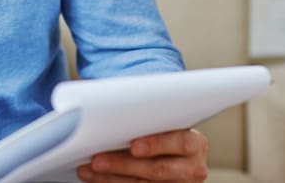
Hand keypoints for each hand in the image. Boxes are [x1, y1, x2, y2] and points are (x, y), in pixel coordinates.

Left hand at [77, 128, 207, 181]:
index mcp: (195, 143)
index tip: (133, 146)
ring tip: (88, 170)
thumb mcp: (164, 124)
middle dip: (123, 165)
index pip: (180, 142)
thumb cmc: (163, 132)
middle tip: (97, 160)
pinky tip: (96, 179)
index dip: (156, 144)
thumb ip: (149, 119)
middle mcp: (192, 168)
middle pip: (157, 169)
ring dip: (111, 178)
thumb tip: (111, 108)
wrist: (173, 155)